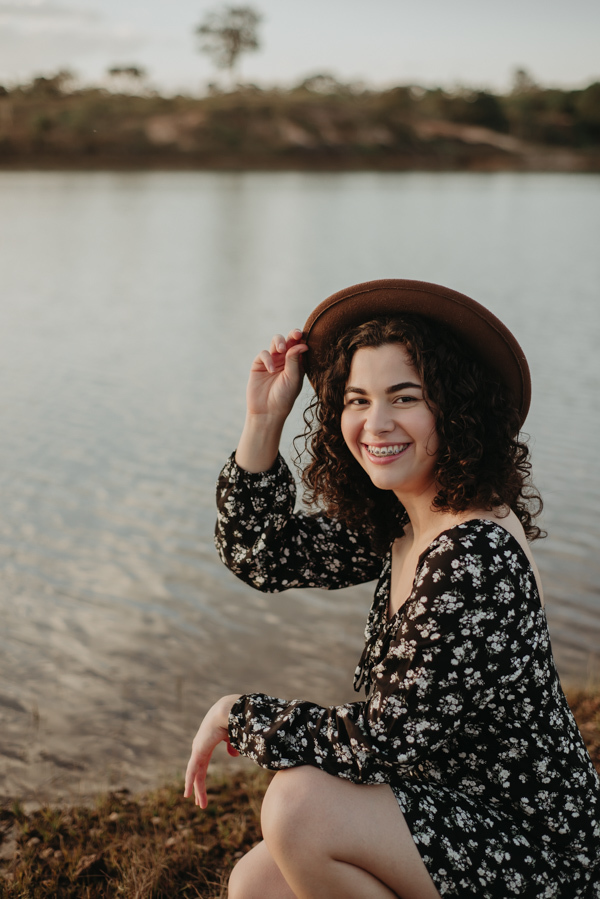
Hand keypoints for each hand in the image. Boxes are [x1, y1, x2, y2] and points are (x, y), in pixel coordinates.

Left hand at [183, 694, 240, 808]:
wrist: (228, 710)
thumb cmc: (233, 718)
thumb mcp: (234, 736)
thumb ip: (232, 745)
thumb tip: (232, 755)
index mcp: (207, 742)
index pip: (202, 764)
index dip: (202, 776)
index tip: (201, 788)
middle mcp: (200, 746)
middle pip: (198, 771)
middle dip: (199, 787)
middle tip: (199, 802)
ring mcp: (198, 748)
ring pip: (195, 774)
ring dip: (197, 789)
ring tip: (199, 804)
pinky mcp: (198, 751)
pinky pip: (193, 770)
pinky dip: (190, 782)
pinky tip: (188, 794)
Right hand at [246, 329, 307, 420]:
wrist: (267, 411)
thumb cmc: (284, 397)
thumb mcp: (293, 378)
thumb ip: (295, 360)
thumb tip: (301, 344)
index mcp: (297, 363)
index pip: (300, 346)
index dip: (302, 339)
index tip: (303, 336)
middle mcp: (285, 360)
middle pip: (289, 340)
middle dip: (293, 335)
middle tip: (296, 335)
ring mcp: (272, 361)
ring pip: (275, 342)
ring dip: (279, 342)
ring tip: (281, 350)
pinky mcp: (259, 364)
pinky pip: (263, 354)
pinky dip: (267, 358)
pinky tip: (271, 369)